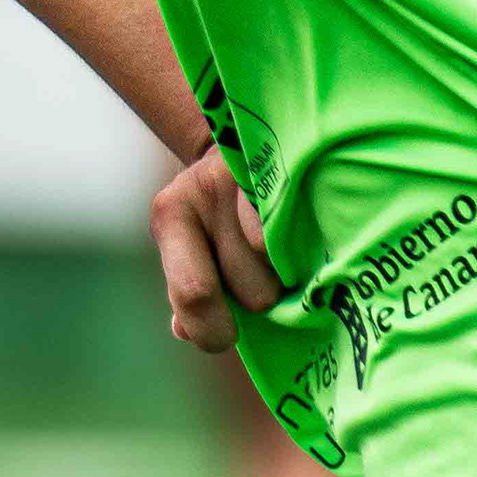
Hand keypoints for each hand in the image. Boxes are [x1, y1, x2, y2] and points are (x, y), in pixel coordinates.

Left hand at [152, 146, 286, 351]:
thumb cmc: (211, 214)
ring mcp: (248, 176)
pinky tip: (301, 238)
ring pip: (283, 267)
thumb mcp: (187, 246)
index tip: (230, 335)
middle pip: (253, 289)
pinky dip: (307, 250)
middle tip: (258, 273)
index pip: (194, 292)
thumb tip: (186, 331)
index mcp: (169, 215)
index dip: (216, 331)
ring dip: (288, 275)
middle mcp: (201, 190)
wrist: (235, 142)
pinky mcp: (285, 170)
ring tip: (280, 251)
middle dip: (261, 298)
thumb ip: (187, 289)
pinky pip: (304, 237)